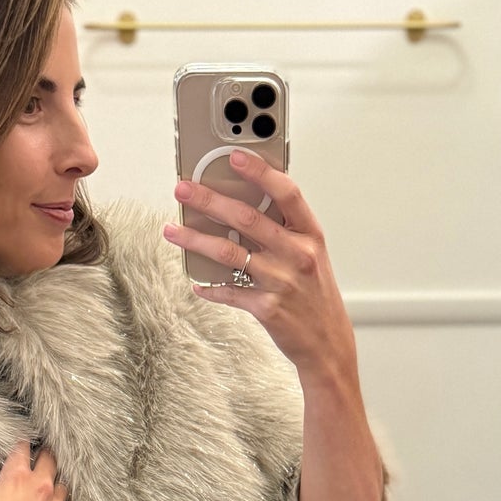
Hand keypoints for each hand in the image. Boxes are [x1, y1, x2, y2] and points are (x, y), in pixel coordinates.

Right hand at [0, 440, 74, 500]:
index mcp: (16, 478)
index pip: (23, 448)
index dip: (22, 445)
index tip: (23, 446)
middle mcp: (40, 487)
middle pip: (50, 459)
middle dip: (45, 456)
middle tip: (42, 457)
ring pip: (64, 483)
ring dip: (56, 482)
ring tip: (49, 486)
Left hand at [161, 149, 357, 379]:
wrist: (328, 343)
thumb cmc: (316, 295)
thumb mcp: (312, 255)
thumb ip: (285, 229)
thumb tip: (243, 204)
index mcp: (310, 235)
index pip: (286, 192)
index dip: (260, 171)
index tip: (234, 156)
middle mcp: (296, 254)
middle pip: (246, 218)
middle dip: (209, 200)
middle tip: (184, 190)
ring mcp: (281, 281)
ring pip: (228, 253)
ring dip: (195, 240)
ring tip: (173, 230)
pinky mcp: (266, 308)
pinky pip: (228, 291)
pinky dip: (209, 286)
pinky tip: (196, 282)